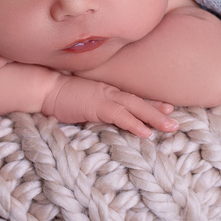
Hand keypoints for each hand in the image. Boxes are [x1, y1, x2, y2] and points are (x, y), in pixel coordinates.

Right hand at [40, 74, 178, 137]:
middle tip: (176, 122)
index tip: (168, 109)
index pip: (133, 98)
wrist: (45, 88)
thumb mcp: (82, 102)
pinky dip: (134, 123)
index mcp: (106, 92)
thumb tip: (102, 119)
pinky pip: (119, 115)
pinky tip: (145, 132)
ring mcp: (104, 97)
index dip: (151, 104)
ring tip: (170, 127)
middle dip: (159, 112)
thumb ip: (94, 108)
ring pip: (135, 107)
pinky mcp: (96, 106)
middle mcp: (109, 92)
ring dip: (154, 117)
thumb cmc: (59, 97)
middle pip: (139, 102)